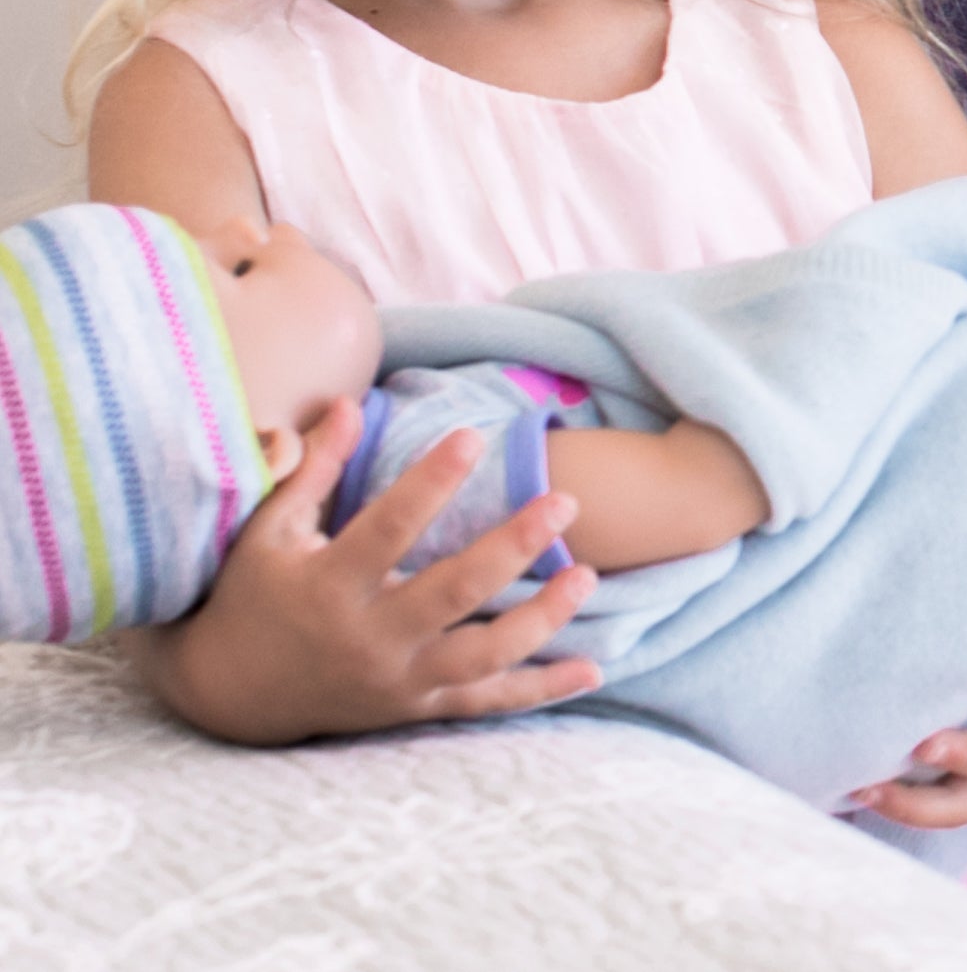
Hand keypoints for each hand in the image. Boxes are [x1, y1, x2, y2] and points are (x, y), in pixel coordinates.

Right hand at [121, 398, 600, 744]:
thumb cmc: (253, 595)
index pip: (389, 527)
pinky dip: (540, 690)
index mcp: (330, 585)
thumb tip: (349, 403)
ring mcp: (398, 680)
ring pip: (481, 656)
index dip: (431, 481)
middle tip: (565, 503)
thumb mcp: (268, 529)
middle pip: (453, 593)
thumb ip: (315, 467)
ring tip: (588, 575)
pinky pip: (487, 702)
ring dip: (541, 620)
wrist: (230, 694)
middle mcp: (369, 638)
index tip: (472, 436)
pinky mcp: (417, 707)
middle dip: (513, 549)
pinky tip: (591, 671)